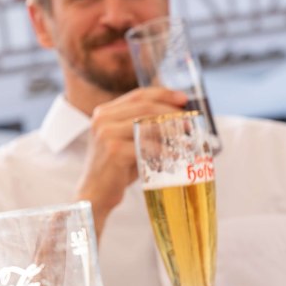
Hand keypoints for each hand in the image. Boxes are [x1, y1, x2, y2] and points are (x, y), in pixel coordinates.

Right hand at [75, 87, 186, 237]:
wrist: (96, 192)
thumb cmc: (117, 167)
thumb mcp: (125, 140)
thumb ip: (141, 126)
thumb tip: (178, 117)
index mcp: (104, 112)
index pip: (138, 95)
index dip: (163, 94)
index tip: (183, 98)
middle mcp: (102, 119)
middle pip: (145, 107)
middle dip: (171, 112)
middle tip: (189, 121)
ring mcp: (106, 134)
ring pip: (147, 124)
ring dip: (172, 130)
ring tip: (187, 137)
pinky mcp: (114, 151)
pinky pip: (147, 146)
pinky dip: (166, 150)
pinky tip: (176, 155)